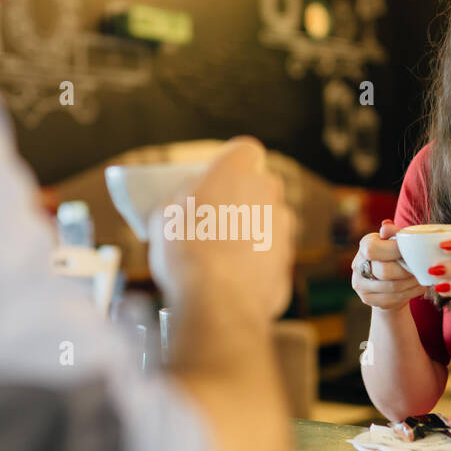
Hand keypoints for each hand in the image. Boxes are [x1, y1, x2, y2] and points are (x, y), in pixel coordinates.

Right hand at [149, 136, 295, 323]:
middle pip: (259, 188)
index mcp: (237, 171)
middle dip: (241, 200)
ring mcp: (283, 230)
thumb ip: (183, 199)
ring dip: (250, 235)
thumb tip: (187, 203)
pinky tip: (230, 282)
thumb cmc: (185, 250)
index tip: (216, 179)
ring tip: (219, 258)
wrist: (216, 300)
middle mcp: (268, 194)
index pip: (245, 150)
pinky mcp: (286, 265)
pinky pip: (268, 259)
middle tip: (213, 220)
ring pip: (267, 224)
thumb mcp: (164, 214)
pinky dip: (255, 267)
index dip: (230, 163)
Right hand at [352, 220, 427, 310]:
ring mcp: (360, 284)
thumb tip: (387, 225)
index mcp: (364, 245)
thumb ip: (394, 233)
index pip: (374, 249)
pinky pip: (393, 299)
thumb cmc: (394, 255)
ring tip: (424, 277)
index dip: (396, 250)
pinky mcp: (367, 299)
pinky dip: (411, 293)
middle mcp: (357, 265)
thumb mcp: (395, 241)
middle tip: (422, 269)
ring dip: (412, 283)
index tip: (413, 251)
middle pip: (384, 271)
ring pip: (392, 287)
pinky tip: (420, 287)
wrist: (386, 280)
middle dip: (408, 270)